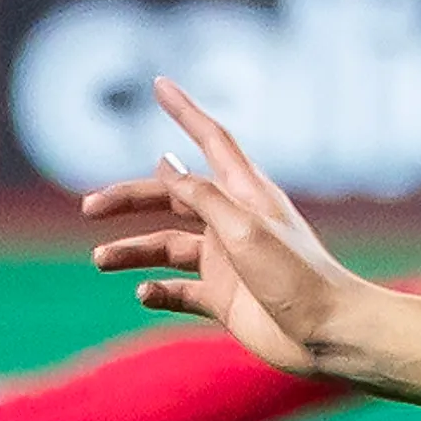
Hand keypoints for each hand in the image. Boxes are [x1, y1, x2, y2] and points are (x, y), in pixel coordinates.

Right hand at [83, 79, 373, 376]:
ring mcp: (226, 262)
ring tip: (101, 260)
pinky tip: (144, 294)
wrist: (331, 337)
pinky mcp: (224, 300)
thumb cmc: (297, 277)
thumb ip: (202, 197)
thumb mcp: (243, 229)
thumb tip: (164, 164)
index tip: (160, 83)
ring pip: (166, 248)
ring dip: (133, 251)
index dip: (185, 111)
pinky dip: (158, 291)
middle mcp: (232, 222)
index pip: (211, 140)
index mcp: (245, 194)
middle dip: (127, 199)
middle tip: (89, 207)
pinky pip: (179, 291)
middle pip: (170, 199)